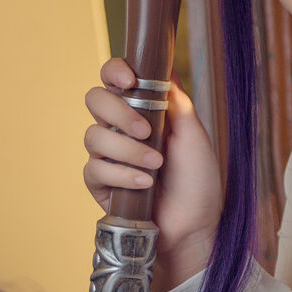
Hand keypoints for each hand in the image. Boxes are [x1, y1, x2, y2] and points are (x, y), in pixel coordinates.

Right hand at [82, 58, 221, 286]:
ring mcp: (107, 155)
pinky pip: (95, 169)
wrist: (195, 225)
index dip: (114, 71)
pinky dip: (122, 174)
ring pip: (93, 135)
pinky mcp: (99, 183)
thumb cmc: (198, 181)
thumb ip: (176, 101)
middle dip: (118, 112)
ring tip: (156, 165)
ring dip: (127, 149)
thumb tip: (163, 66)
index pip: (114, 78)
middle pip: (95, 99)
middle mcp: (120, 128)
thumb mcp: (194, 135)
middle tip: (145, 130)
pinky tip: (145, 184)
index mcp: (142, 110)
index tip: (130, 80)